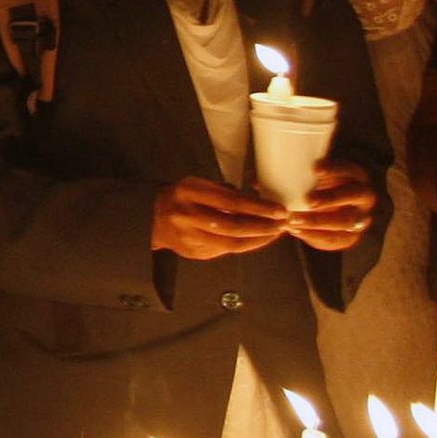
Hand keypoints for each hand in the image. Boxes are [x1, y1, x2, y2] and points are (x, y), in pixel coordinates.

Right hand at [153, 177, 291, 260]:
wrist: (152, 219)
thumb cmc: (181, 197)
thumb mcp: (199, 184)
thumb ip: (225, 191)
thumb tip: (259, 197)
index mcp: (190, 192)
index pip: (232, 202)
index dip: (258, 208)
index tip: (278, 209)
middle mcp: (188, 216)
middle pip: (234, 226)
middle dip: (264, 226)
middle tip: (283, 223)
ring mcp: (191, 238)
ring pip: (233, 243)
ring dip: (259, 239)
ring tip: (276, 232)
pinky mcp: (195, 253)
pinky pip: (227, 251)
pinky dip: (247, 245)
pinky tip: (260, 240)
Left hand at [282, 161, 379, 252]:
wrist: (333, 214)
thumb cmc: (320, 188)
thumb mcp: (319, 179)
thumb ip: (310, 175)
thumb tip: (288, 166)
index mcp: (357, 177)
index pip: (349, 170)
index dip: (333, 169)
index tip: (315, 168)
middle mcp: (364, 197)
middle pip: (352, 195)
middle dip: (330, 197)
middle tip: (308, 200)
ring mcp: (361, 219)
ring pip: (344, 222)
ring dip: (317, 221)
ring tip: (293, 219)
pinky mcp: (351, 237)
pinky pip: (334, 238)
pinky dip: (313, 235)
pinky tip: (295, 230)